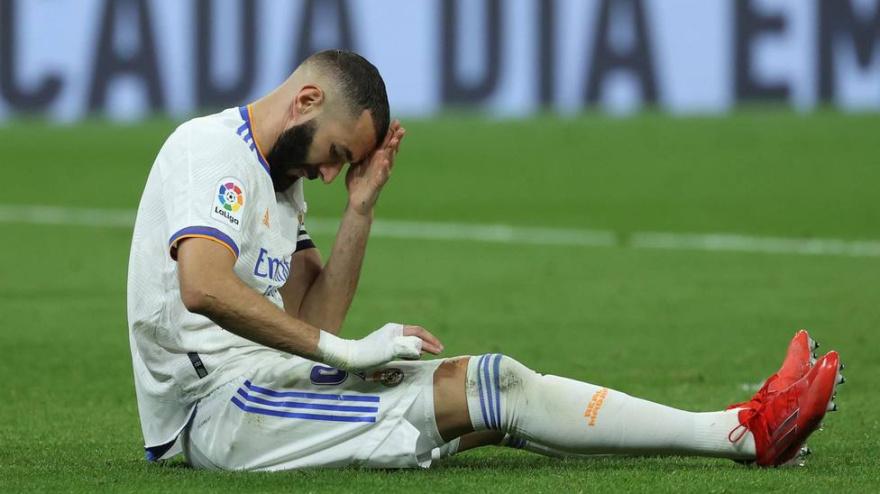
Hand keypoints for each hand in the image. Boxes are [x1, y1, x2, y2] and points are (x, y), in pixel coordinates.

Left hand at [316, 322, 442, 370]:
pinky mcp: (385, 347)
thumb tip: (420, 348)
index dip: (430, 340)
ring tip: (430, 353)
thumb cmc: (369, 353)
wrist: (350, 358)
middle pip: (415, 335)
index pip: (418, 332)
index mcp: (396, 329)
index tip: (440, 348)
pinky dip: (412, 351)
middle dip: (428, 343)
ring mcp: (389, 339)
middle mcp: (393, 332)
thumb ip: (406, 347)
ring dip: (421, 347)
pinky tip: (415, 357)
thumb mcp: (390, 350)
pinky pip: (403, 347)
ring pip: (410, 341)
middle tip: (439, 351)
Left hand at [345, 120, 405, 215]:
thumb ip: (358, 152)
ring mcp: (381, 174)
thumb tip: (352, 137)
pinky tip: (386, 161)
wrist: (356, 201)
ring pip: (389, 160)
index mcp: (376, 159)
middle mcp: (381, 165)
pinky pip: (382, 175)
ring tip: (395, 141)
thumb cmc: (357, 181)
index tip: (395, 121)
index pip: (384, 143)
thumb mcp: (356, 163)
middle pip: (390, 149)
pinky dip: (384, 168)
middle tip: (401, 127)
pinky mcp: (377, 184)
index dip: (390, 133)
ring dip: (392, 150)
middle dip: (395, 138)